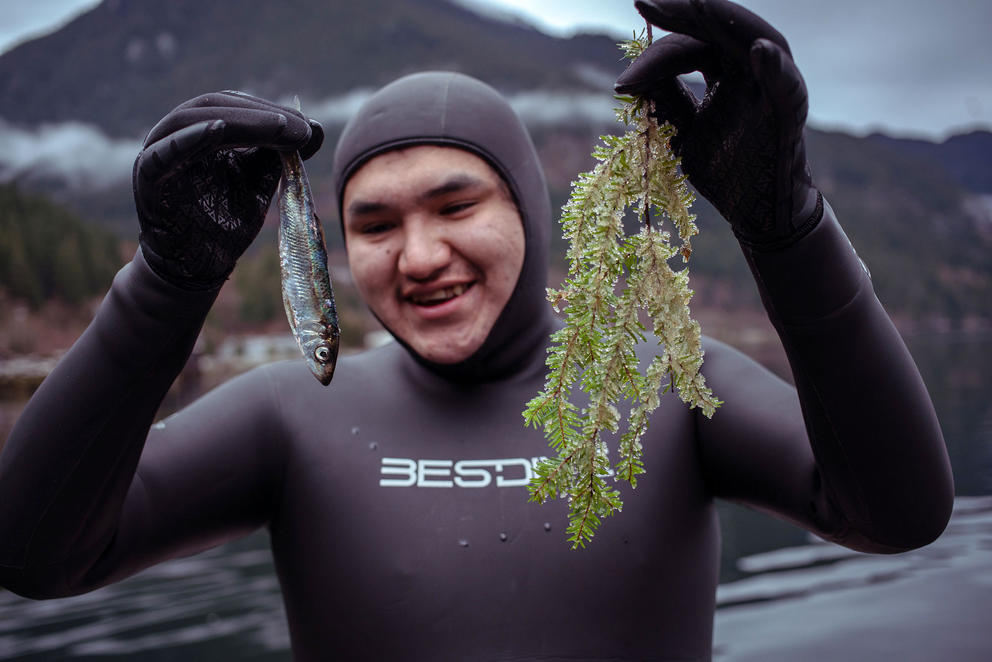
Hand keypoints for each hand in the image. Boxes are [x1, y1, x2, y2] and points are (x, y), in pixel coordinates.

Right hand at [133, 91, 323, 289]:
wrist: (197, 266)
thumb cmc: (225, 221)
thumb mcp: (257, 181)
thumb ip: (278, 154)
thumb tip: (315, 127)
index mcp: (201, 131)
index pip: (234, 106)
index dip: (271, 111)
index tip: (309, 126)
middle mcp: (176, 135)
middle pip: (215, 105)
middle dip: (260, 114)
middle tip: (300, 128)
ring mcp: (158, 152)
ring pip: (191, 120)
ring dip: (238, 121)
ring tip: (277, 126)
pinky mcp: (147, 177)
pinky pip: (165, 152)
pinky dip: (190, 138)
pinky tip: (218, 130)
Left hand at [616, 0, 820, 249]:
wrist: (757, 213)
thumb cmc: (726, 170)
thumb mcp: (685, 132)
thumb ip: (666, 101)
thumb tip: (629, 78)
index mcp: (725, 72)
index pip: (691, 43)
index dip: (658, 46)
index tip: (624, 74)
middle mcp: (751, 71)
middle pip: (720, 28)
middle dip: (683, 12)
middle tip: (645, 3)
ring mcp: (772, 89)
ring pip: (757, 40)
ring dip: (728, 20)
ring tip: (697, 4)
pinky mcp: (789, 115)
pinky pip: (787, 86)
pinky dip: (777, 67)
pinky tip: (760, 50)